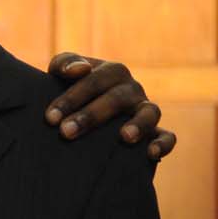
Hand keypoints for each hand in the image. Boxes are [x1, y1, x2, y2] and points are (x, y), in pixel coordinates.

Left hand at [43, 52, 172, 160]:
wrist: (81, 117)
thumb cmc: (70, 95)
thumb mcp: (61, 75)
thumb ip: (64, 64)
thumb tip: (80, 69)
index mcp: (111, 72)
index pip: (93, 81)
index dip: (71, 98)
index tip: (50, 118)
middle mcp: (131, 89)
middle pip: (116, 98)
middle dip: (90, 116)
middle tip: (66, 132)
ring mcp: (145, 109)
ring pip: (149, 112)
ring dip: (138, 124)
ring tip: (124, 137)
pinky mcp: (155, 132)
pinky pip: (167, 136)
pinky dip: (163, 143)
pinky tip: (151, 154)